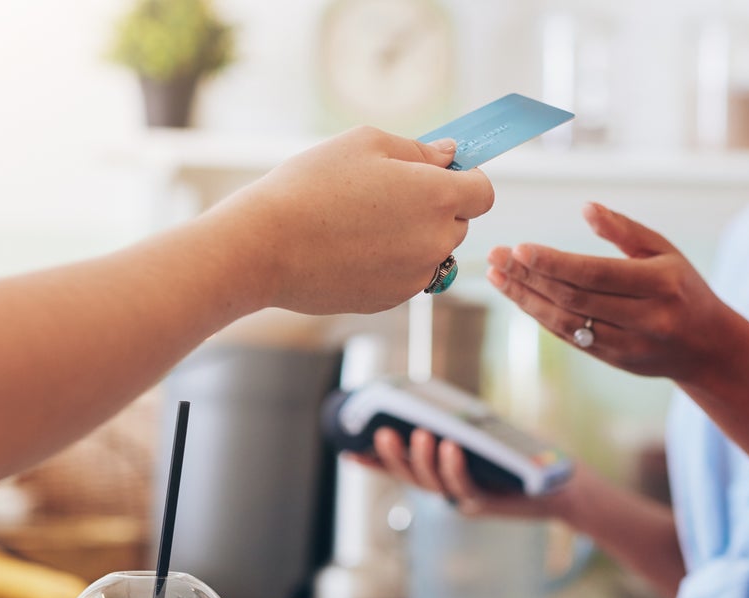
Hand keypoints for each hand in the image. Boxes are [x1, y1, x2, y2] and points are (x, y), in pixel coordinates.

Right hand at [207, 126, 494, 314]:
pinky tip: (350, 246)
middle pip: (459, 223)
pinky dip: (391, 262)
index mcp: (438, 197)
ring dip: (414, 236)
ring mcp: (415, 276)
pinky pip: (406, 275)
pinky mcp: (391, 300)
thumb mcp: (365, 145)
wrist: (264, 246)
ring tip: (363, 221)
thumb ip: (418, 151)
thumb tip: (450, 156)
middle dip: (437, 207)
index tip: (440, 173)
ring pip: (432, 252)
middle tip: (388, 193)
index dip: (466, 179)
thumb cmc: (311, 186)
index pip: (484, 192)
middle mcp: (436, 241)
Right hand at [349, 427, 577, 519]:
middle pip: (411, 477)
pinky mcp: (488, 503)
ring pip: (434, 483)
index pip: (402, 470)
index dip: (375, 464)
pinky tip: (451, 446)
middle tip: (380, 434)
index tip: (347, 452)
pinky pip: (465, 486)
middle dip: (391, 458)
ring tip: (418, 435)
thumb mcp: (486, 436)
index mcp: (442, 474)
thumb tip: (436, 400)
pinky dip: (454, 467)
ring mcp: (466, 498)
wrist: (560, 483)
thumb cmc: (522, 456)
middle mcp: (448, 489)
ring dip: (422, 459)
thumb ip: (460, 425)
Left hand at [487, 202, 748, 383]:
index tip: (519, 247)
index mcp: (661, 283)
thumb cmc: (683, 287)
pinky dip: (541, 316)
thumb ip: (624, 229)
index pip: (596, 274)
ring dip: (526, 299)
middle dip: (530, 277)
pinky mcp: (615, 361)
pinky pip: (571, 337)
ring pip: (567, 322)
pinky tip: (519, 296)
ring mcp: (630, 344)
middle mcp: (646, 318)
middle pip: (575, 298)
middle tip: (497, 256)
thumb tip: (586, 208)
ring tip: (496, 275)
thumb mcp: (665, 250)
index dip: (554, 263)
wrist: (709, 347)